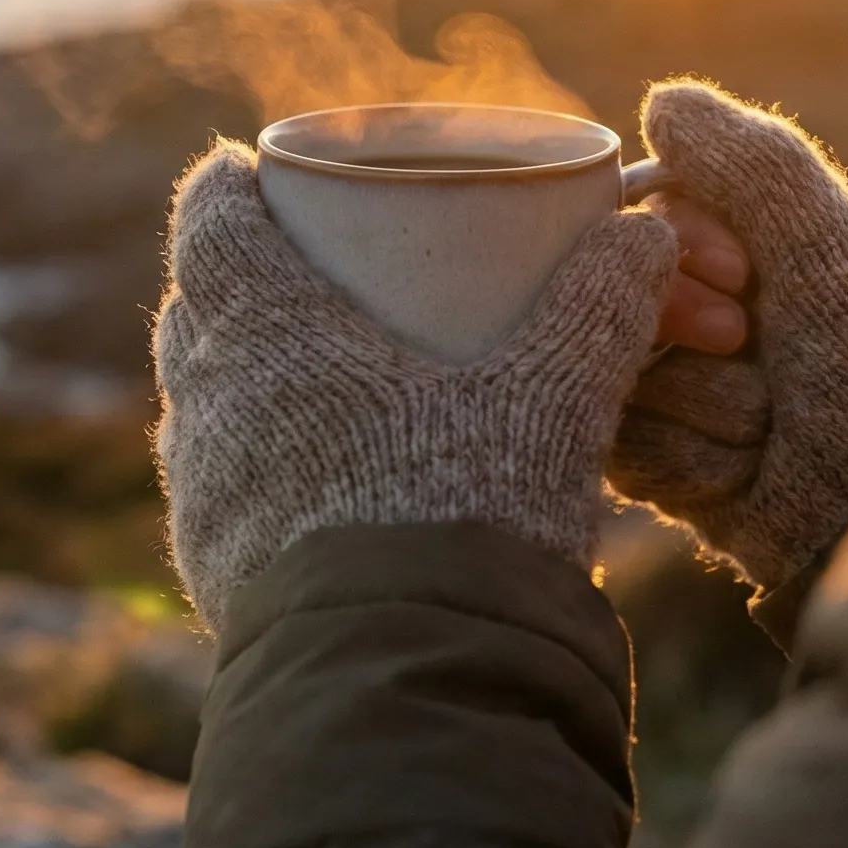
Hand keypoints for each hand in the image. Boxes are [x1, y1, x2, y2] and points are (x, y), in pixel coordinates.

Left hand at [153, 141, 678, 629]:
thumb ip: (598, 308)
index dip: (229, 187)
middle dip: (242, 278)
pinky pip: (221, 488)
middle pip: (198, 308)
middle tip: (305, 270)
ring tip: (317, 374)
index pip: (211, 221)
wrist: (405, 677)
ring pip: (203, 401)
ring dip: (246, 375)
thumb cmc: (464, 514)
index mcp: (265, 330)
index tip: (253, 170)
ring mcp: (201, 490)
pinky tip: (318, 481)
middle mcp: (207, 400)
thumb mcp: (548, 398)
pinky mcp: (210, 567)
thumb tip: (648, 232)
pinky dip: (259, 463)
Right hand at [608, 81, 847, 589]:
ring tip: (769, 430)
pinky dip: (687, 462)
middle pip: (612, 289)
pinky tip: (745, 478)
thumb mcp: (836, 250)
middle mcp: (707, 310)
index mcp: (752, 246)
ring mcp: (682, 390)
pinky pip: (619, 446)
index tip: (745, 275)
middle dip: (685, 327)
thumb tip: (662, 100)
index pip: (645, 209)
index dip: (679, 242)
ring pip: (608, 368)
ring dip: (699, 403)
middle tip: (754, 349)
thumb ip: (755, 164)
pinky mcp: (666, 469)